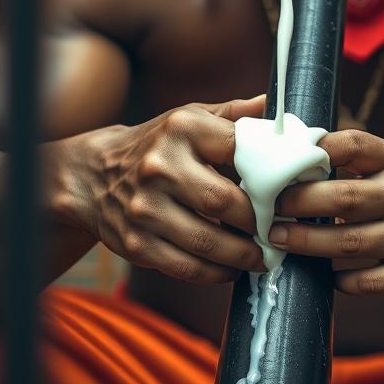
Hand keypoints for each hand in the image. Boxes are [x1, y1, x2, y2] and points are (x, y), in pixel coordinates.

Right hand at [53, 97, 266, 282]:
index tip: (290, 192)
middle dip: (259, 221)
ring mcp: (144, 208)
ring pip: (207, 241)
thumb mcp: (191, 118)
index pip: (239, 149)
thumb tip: (277, 109)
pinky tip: (231, 269)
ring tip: (262, 256)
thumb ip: (235, 115)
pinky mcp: (135, 244)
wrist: (93, 175)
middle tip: (279, 230)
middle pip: (224, 201)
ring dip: (242, 255)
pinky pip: (186, 267)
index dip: (271, 174)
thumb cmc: (158, 145)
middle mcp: (159, 166)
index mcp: (182, 129)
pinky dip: (216, 273)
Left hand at [268, 130, 383, 305]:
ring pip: (346, 244)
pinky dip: (337, 276)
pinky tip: (322, 271)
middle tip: (268, 209)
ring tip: (279, 239)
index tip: (281, 162)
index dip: (313, 150)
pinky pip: (362, 281)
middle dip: (297, 204)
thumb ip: (356, 161)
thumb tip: (292, 151)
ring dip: (306, 243)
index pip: (352, 145)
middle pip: (341, 198)